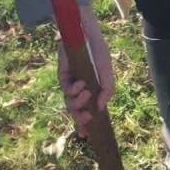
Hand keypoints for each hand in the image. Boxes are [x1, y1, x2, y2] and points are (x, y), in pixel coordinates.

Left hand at [57, 5, 115, 138]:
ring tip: (86, 94)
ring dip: (77, 103)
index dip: (85, 125)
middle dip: (80, 117)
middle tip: (87, 117)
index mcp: (92, 91)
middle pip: (75, 111)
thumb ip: (107, 90)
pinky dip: (73, 90)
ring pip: (69, 102)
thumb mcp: (107, 72)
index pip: (86, 112)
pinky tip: (82, 84)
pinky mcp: (62, 75)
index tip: (88, 135)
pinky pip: (65, 88)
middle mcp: (79, 90)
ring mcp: (70, 83)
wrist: (87, 34)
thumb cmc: (98, 51)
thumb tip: (101, 108)